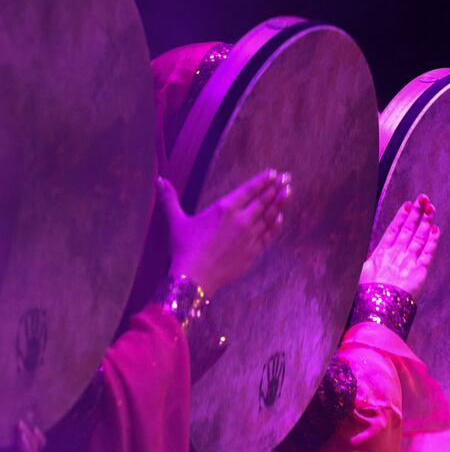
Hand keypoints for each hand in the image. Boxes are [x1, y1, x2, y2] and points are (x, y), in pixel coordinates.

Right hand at [159, 169, 289, 296]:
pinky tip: (280, 219)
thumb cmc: (185, 249)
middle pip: (263, 200)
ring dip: (279, 203)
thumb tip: (159, 181)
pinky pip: (268, 235)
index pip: (249, 189)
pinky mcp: (253, 252)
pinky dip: (275, 226)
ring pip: (269, 216)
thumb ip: (170, 199)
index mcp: (224, 208)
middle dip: (275, 188)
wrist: (195, 278)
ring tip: (288, 192)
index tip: (273, 173)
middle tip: (286, 178)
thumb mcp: (176, 221)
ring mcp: (250, 236)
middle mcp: (241, 220)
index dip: (262, 180)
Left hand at [360, 194, 438, 297]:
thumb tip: (357, 250)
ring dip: (424, 223)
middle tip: (424, 199)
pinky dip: (432, 241)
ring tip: (430, 208)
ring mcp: (410, 264)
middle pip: (408, 231)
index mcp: (383, 255)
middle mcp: (398, 257)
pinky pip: (427, 253)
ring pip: (418, 238)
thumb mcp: (361, 270)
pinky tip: (436, 229)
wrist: (380, 308)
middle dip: (416, 214)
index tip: (408, 204)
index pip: (394, 230)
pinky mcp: (420, 273)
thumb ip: (364, 259)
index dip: (400, 217)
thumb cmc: (369, 292)